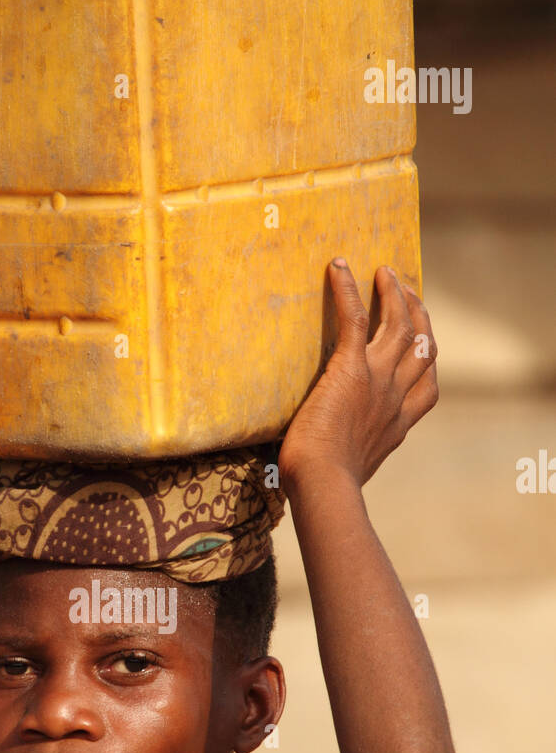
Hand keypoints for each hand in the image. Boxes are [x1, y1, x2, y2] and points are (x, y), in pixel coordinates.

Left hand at [278, 261, 438, 491]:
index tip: (423, 338)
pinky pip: (355, 319)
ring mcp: (378, 380)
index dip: (428, 357)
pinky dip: (348, 290)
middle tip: (408, 291)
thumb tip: (335, 455)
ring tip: (385, 272)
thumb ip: (356, 450)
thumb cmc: (327, 485)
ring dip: (396, 295)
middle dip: (419, 315)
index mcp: (400, 423)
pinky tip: (339, 267)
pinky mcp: (351, 369)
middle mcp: (397, 397)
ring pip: (400, 325)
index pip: (428, 385)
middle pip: (422, 345)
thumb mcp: (355, 466)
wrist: (324, 485)